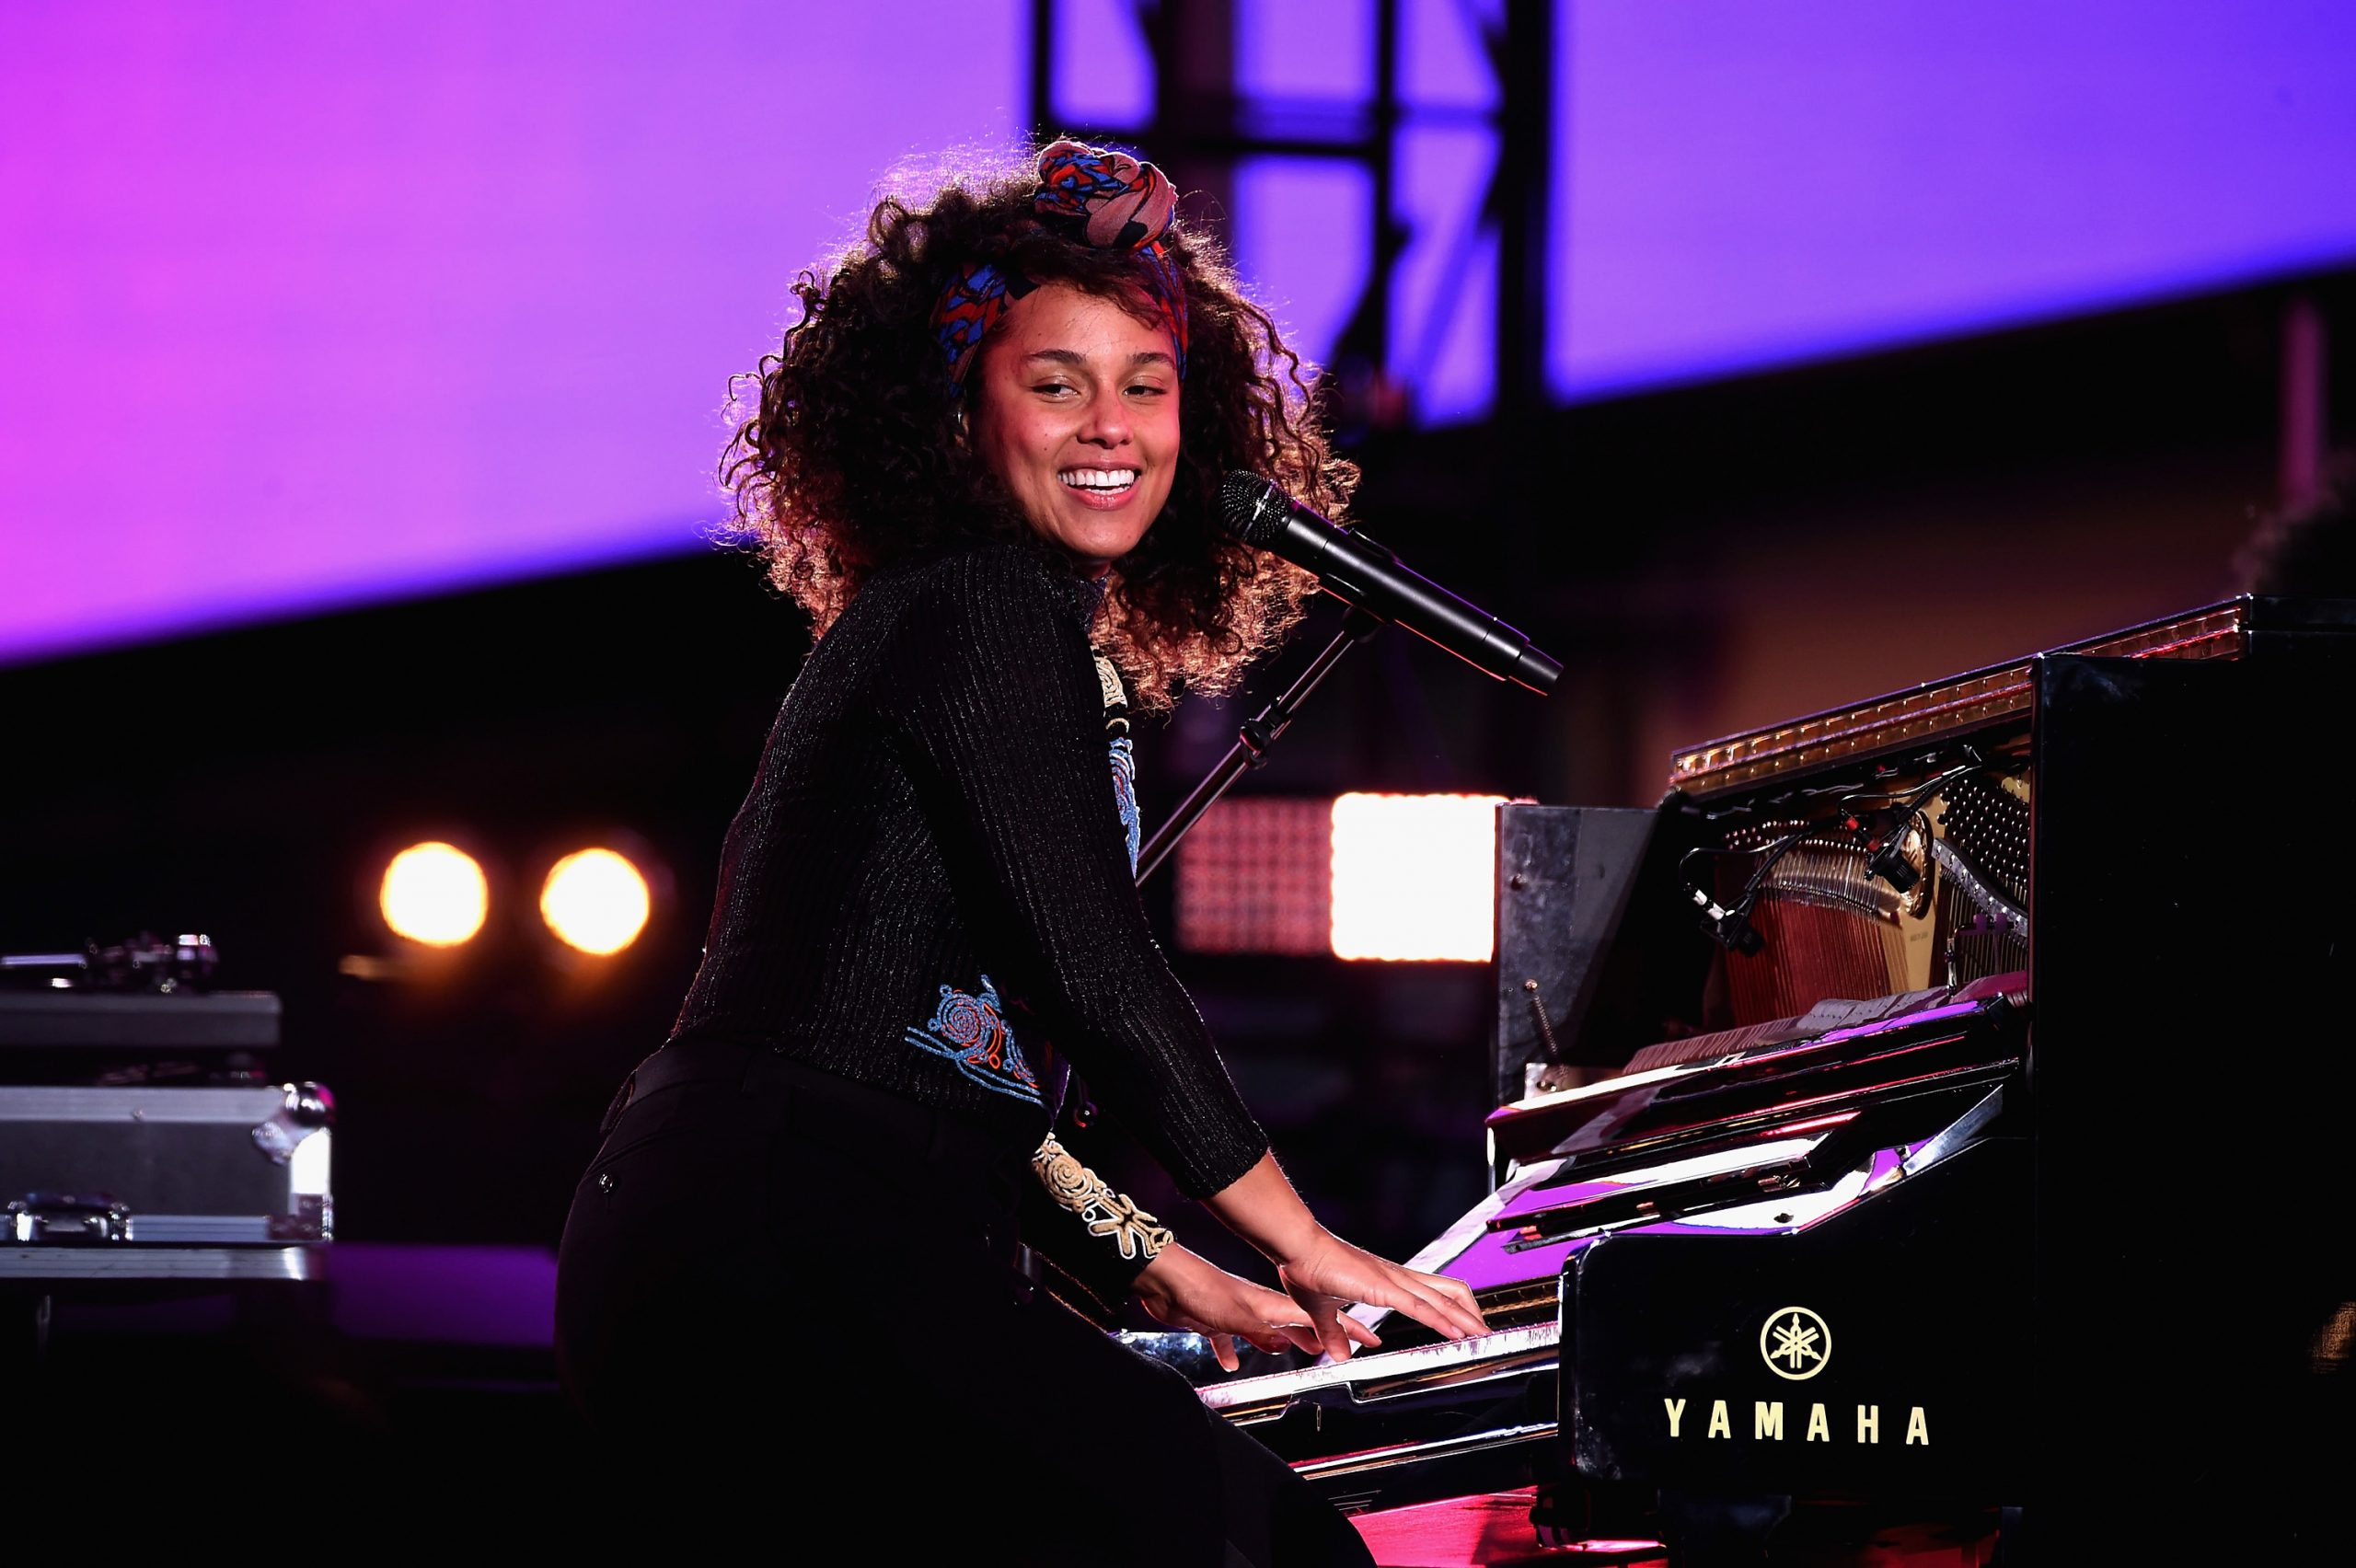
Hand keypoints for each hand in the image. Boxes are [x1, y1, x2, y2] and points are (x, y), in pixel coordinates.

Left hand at [1134, 1244, 1379, 1372]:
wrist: (1164, 1281)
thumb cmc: (1201, 1293)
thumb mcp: (1237, 1317)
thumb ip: (1263, 1332)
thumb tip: (1290, 1345)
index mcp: (1269, 1306)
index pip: (1313, 1319)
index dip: (1342, 1328)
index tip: (1367, 1337)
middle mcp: (1257, 1308)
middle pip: (1294, 1324)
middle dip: (1317, 1336)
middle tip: (1338, 1347)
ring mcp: (1236, 1312)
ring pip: (1265, 1331)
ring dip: (1280, 1343)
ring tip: (1294, 1354)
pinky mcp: (1214, 1319)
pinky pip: (1228, 1338)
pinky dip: (1232, 1351)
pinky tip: (1231, 1363)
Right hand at [1275, 1231, 1487, 1362]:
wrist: (1297, 1249)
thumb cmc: (1308, 1269)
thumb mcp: (1323, 1311)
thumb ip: (1334, 1332)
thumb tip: (1339, 1354)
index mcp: (1387, 1280)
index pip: (1432, 1291)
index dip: (1453, 1307)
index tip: (1466, 1325)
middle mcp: (1397, 1278)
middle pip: (1449, 1290)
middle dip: (1471, 1312)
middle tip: (1485, 1333)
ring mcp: (1392, 1280)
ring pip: (1441, 1299)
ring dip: (1466, 1319)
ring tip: (1483, 1336)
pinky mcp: (1383, 1287)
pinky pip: (1420, 1307)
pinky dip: (1442, 1321)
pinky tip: (1456, 1333)